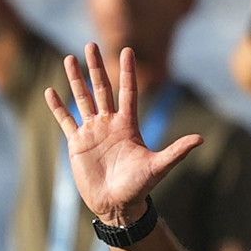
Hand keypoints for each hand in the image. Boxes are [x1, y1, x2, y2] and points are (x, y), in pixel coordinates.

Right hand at [46, 44, 202, 225]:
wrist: (117, 205)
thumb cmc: (139, 187)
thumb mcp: (158, 167)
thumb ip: (177, 151)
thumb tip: (200, 139)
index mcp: (128, 124)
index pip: (128, 91)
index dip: (128, 71)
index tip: (127, 49)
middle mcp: (109, 123)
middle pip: (102, 89)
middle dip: (96, 67)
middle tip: (90, 44)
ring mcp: (92, 132)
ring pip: (83, 99)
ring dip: (76, 80)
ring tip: (69, 58)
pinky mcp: (77, 144)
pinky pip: (66, 120)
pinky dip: (58, 106)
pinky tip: (50, 91)